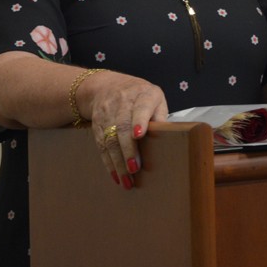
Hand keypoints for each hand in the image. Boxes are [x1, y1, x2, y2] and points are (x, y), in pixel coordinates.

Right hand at [85, 72, 168, 189]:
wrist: (107, 86)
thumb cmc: (140, 96)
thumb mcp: (155, 98)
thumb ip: (160, 116)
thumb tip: (168, 137)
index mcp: (143, 94)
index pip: (140, 107)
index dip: (139, 121)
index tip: (139, 135)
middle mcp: (122, 102)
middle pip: (122, 127)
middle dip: (128, 149)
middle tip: (134, 169)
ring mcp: (107, 113)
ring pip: (110, 139)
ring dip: (117, 162)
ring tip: (126, 180)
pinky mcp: (97, 124)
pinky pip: (101, 145)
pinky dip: (108, 162)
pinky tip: (116, 175)